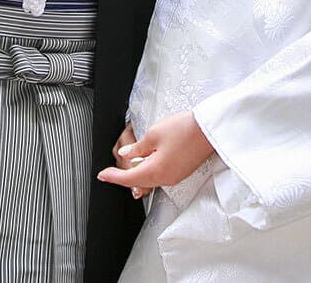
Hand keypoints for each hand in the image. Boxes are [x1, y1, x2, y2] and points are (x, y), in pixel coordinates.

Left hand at [96, 111, 213, 199]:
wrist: (209, 130)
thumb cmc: (184, 129)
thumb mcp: (154, 134)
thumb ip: (137, 148)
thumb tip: (126, 154)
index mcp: (155, 171)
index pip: (128, 178)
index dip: (113, 177)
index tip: (102, 175)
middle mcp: (165, 178)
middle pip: (138, 181)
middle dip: (123, 176)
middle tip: (110, 171)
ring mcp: (175, 177)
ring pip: (149, 180)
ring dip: (136, 173)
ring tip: (127, 163)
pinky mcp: (181, 172)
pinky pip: (160, 176)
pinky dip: (149, 171)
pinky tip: (146, 161)